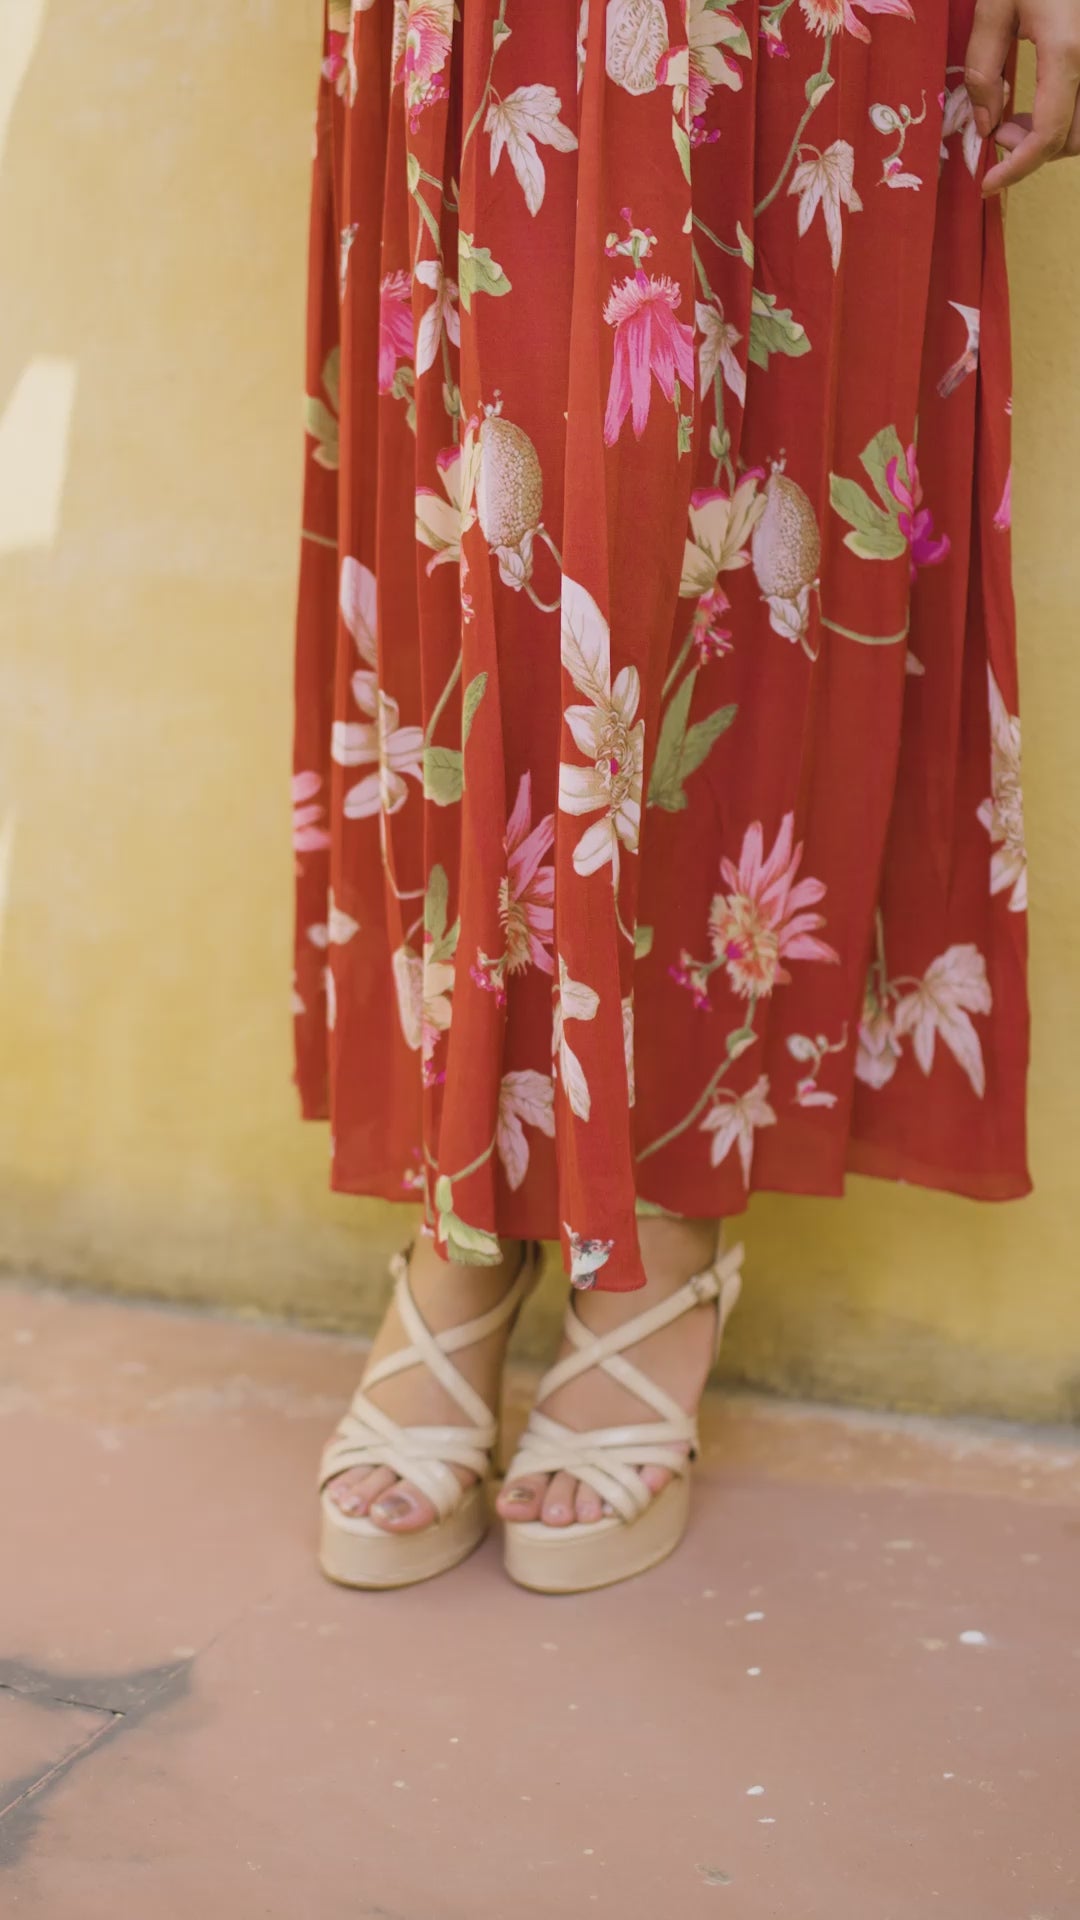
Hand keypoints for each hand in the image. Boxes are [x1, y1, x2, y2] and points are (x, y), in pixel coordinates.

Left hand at [964, 0, 1079, 192]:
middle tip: (996, 133)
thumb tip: (984, 126)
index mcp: (1068, 50)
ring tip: (1013, 120)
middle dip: (1033, 151)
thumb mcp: (994, 6)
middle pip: (1074, 138)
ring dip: (1051, 137)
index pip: (1048, 135)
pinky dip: (1065, 116)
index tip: (987, 185)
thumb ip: (983, 70)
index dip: (1017, 169)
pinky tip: (1038, 105)